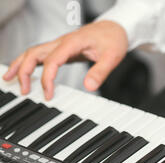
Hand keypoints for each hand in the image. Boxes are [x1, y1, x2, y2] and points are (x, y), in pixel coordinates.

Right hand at [2, 21, 127, 99]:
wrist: (115, 28)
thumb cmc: (113, 39)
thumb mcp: (112, 57)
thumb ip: (100, 72)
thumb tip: (89, 87)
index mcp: (72, 43)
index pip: (52, 61)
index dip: (46, 78)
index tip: (48, 94)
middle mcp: (62, 42)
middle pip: (34, 53)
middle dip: (24, 71)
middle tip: (23, 90)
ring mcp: (60, 45)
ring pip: (33, 52)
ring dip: (20, 65)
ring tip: (9, 79)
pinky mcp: (62, 49)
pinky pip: (41, 55)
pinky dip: (29, 63)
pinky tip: (25, 72)